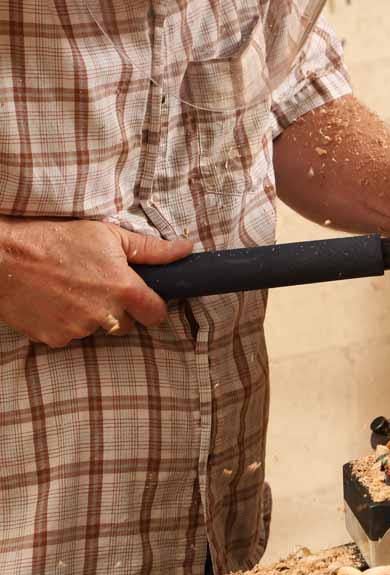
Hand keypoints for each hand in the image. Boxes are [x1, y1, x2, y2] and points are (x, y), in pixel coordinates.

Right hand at [0, 218, 192, 347]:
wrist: (3, 258)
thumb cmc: (56, 240)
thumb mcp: (109, 235)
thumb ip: (152, 249)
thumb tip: (185, 250)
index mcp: (125, 290)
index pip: (157, 314)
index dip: (152, 306)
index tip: (144, 297)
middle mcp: (106, 315)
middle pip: (128, 324)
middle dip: (120, 310)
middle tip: (98, 286)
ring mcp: (79, 330)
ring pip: (98, 329)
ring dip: (91, 315)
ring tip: (71, 289)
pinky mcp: (55, 339)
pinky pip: (70, 336)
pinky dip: (66, 322)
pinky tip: (53, 301)